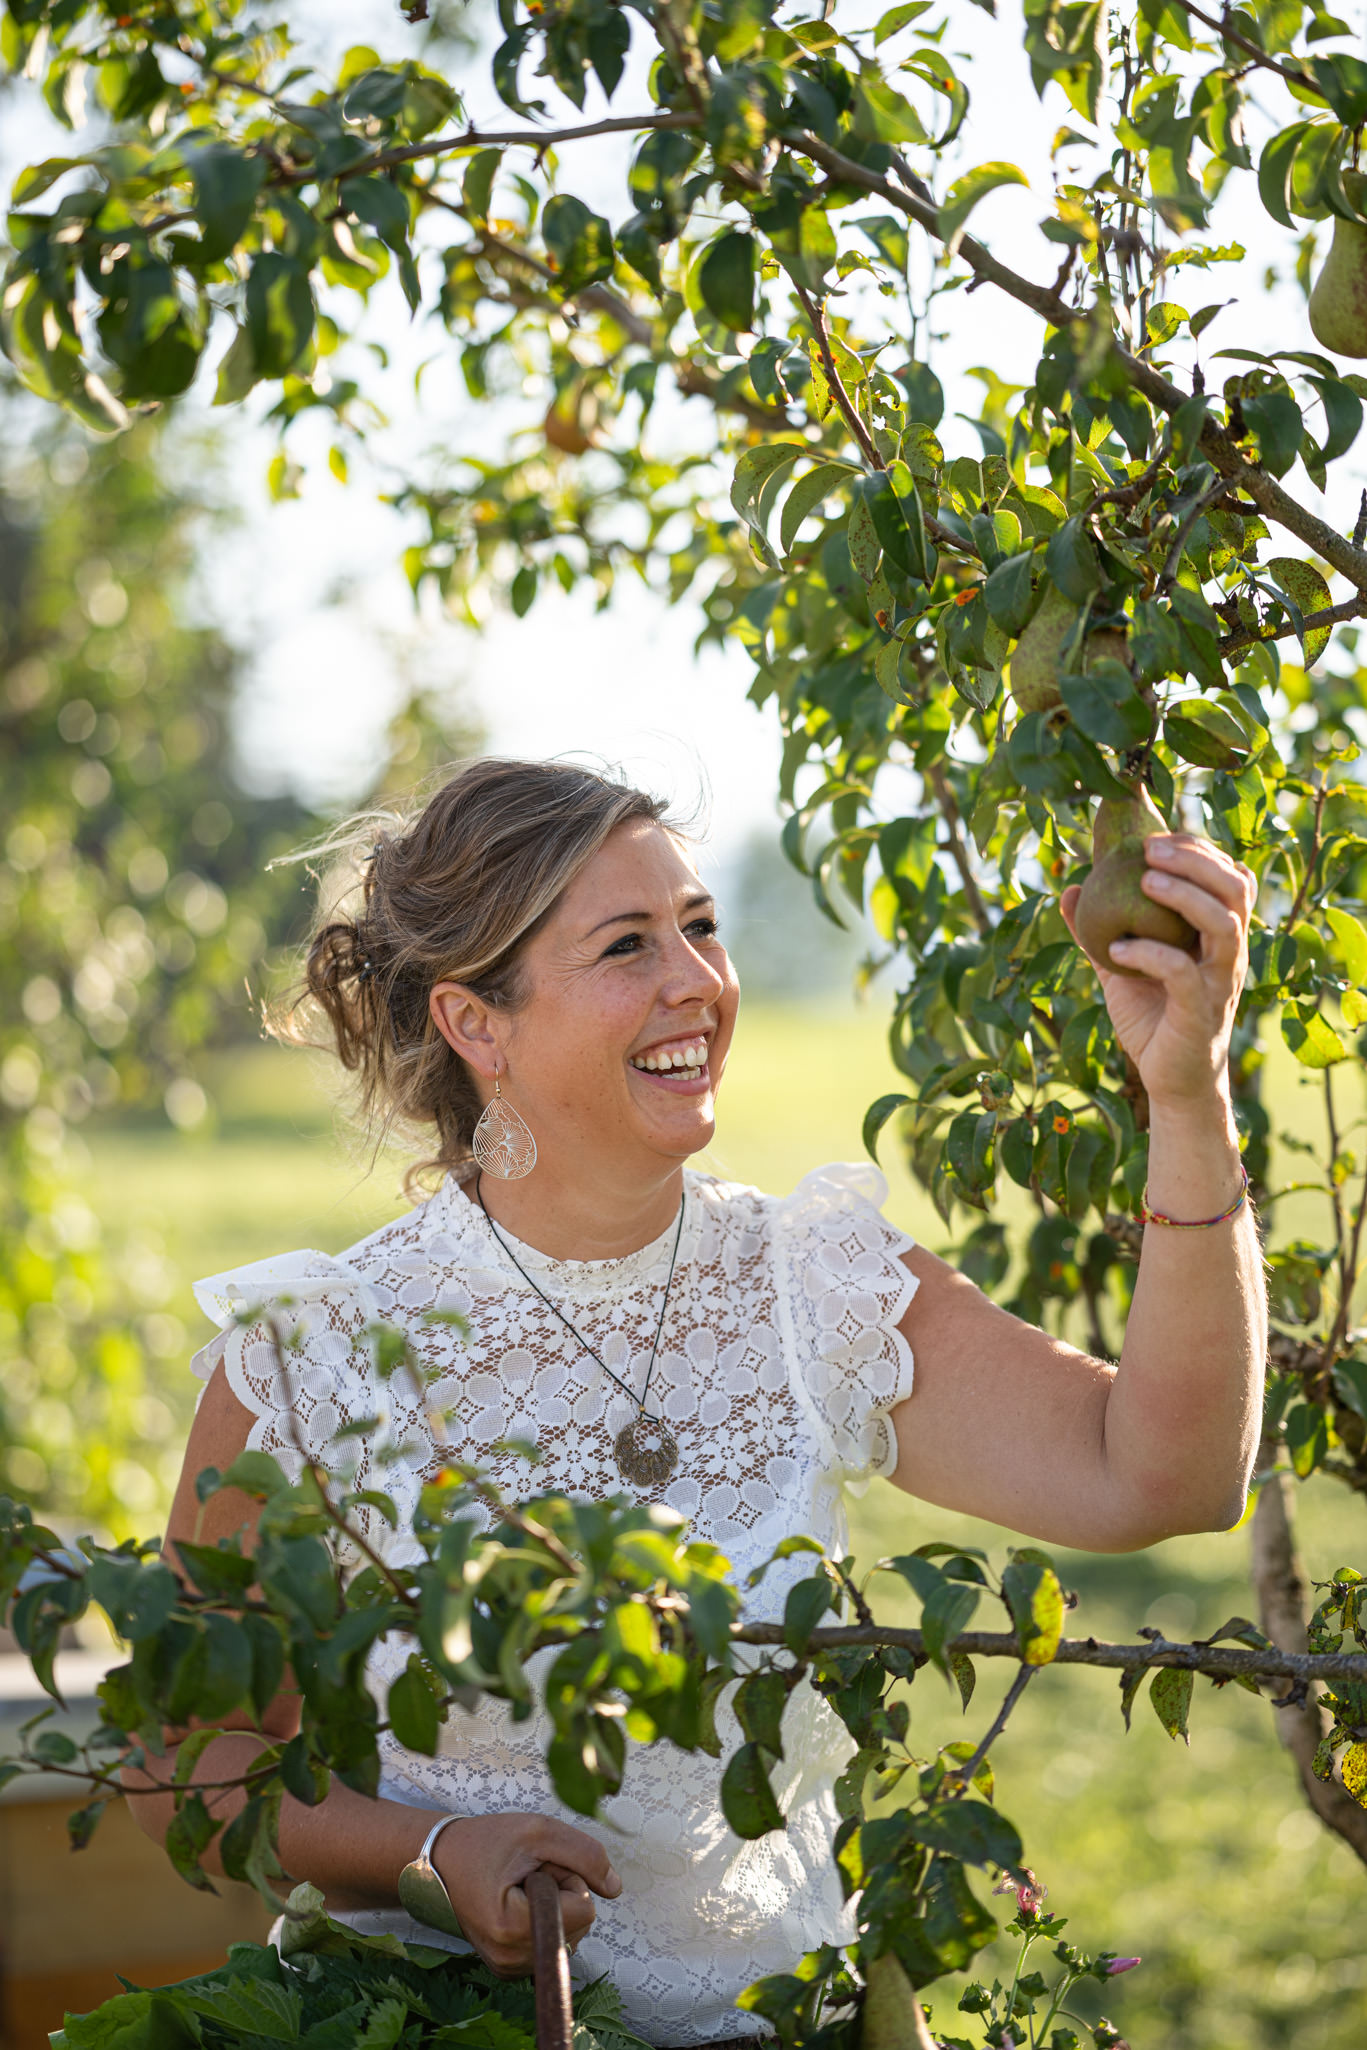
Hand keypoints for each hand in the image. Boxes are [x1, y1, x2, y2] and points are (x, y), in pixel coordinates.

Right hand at [432, 1811, 620, 1976]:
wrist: (442, 1859)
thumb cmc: (486, 1841)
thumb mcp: (539, 1831)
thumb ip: (586, 1855)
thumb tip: (615, 1887)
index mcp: (513, 1928)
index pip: (585, 1910)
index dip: (569, 1878)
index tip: (538, 1864)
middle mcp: (510, 1959)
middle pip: (580, 1926)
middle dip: (563, 1893)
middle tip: (527, 1872)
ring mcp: (507, 1968)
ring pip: (568, 1937)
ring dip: (554, 1906)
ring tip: (520, 1885)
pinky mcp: (507, 1968)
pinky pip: (551, 1944)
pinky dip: (543, 1920)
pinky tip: (517, 1902)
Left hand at [1060, 831, 1254, 1111]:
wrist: (1170, 1083)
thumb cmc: (1152, 1020)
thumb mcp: (1120, 967)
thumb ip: (1100, 929)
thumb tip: (1070, 888)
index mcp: (1217, 936)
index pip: (1229, 877)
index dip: (1199, 850)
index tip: (1155, 837)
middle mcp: (1227, 953)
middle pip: (1235, 889)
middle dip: (1196, 860)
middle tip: (1149, 848)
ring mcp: (1218, 982)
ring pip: (1224, 924)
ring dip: (1184, 895)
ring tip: (1143, 880)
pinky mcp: (1200, 1012)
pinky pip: (1183, 972)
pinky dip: (1150, 954)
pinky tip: (1117, 949)